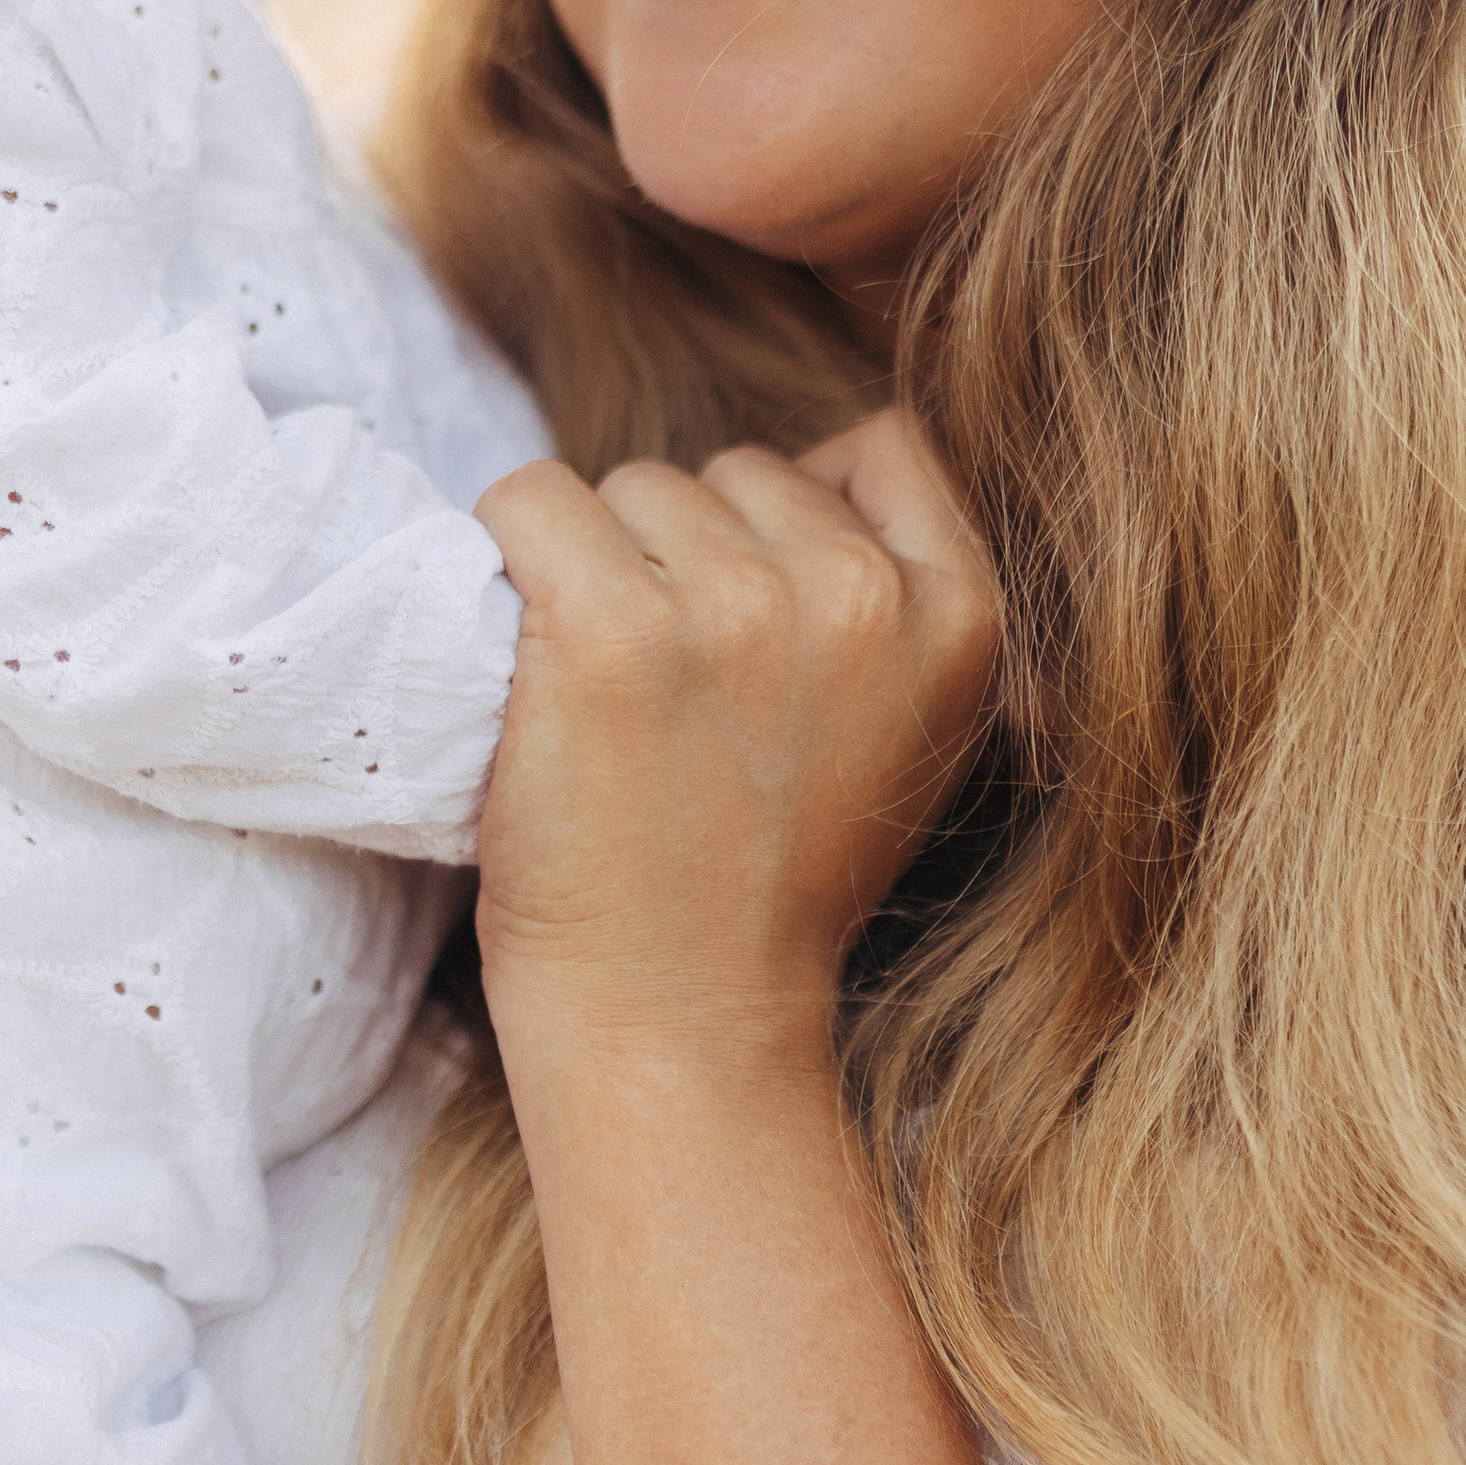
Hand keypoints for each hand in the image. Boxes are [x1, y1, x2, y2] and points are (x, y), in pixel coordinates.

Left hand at [473, 408, 1000, 1068]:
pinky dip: (507, 554)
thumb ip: (889, 604)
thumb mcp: (905, 735)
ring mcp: (733, 604)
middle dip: (690, 554)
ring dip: (599, 566)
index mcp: (958, 613)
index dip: (802, 506)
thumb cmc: (765, 884)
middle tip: (676, 695)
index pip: (882, 446)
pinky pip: (530, 498)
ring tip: (609, 698)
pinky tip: (524, 652)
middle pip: (733, 472)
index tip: (753, 606)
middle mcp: (858, 593)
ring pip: (632, 487)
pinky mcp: (607, 627)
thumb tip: (805, 473)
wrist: (678, 1019)